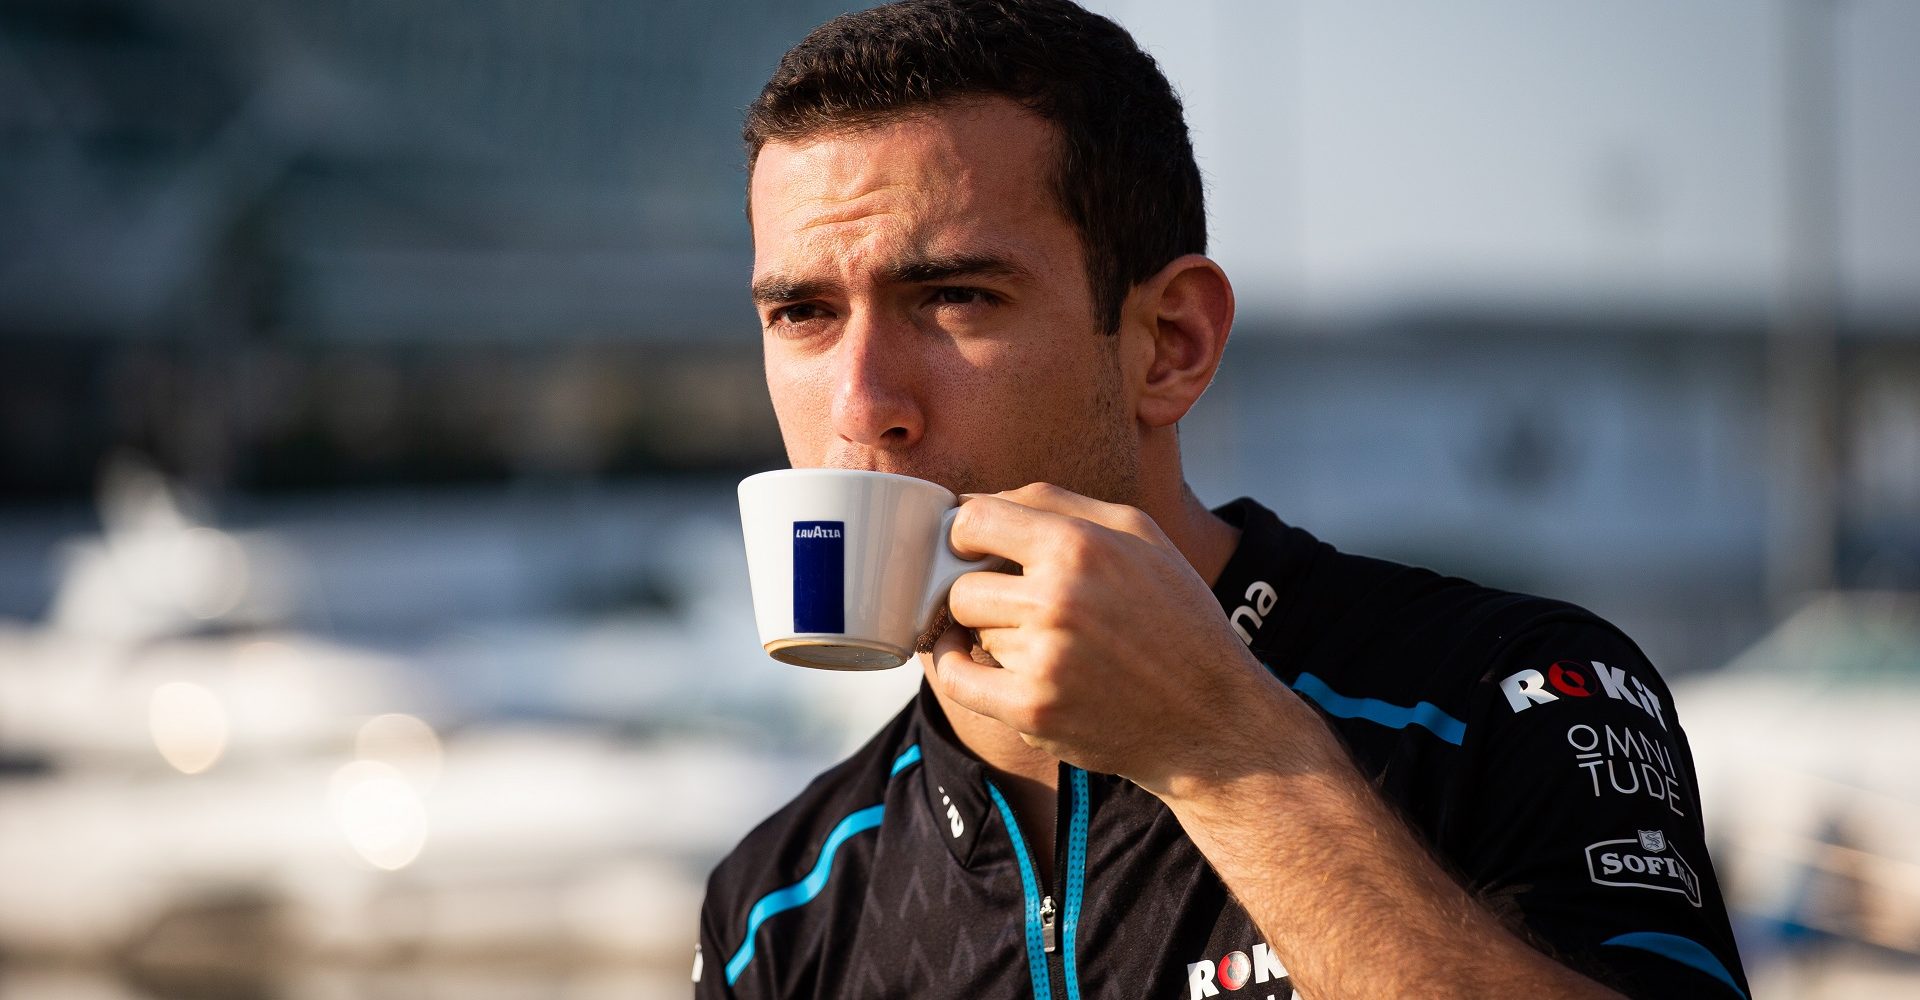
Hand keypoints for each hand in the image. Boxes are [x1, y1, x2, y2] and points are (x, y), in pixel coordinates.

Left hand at [926, 483, 1317, 794]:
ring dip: (994, 637)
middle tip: (1021, 608)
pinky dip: (956, 668)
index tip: (974, 552)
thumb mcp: (1137, 533)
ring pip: (969, 633)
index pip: (972, 522)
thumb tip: (970, 502)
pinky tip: (976, 662)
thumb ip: (1051, 503)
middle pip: (962, 587)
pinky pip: (955, 680)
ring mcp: (1043, 659)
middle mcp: (1058, 598)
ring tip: (1046, 645)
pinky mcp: (1032, 711)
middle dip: (984, 595)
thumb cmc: (1175, 616)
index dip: (964, 536)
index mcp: (1079, 545)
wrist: (1212, 716)